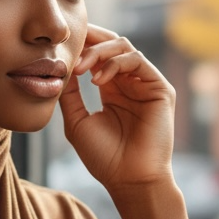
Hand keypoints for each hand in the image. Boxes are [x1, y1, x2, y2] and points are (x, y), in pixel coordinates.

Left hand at [59, 25, 175, 192]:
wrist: (129, 179)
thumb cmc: (103, 157)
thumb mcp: (77, 120)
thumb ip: (70, 93)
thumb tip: (59, 66)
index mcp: (112, 89)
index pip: (98, 55)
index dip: (82, 44)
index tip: (60, 44)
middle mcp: (130, 83)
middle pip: (111, 44)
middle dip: (90, 39)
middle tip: (69, 44)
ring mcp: (145, 84)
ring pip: (124, 47)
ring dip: (98, 52)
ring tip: (80, 68)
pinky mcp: (159, 88)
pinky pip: (138, 60)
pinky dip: (115, 63)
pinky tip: (97, 80)